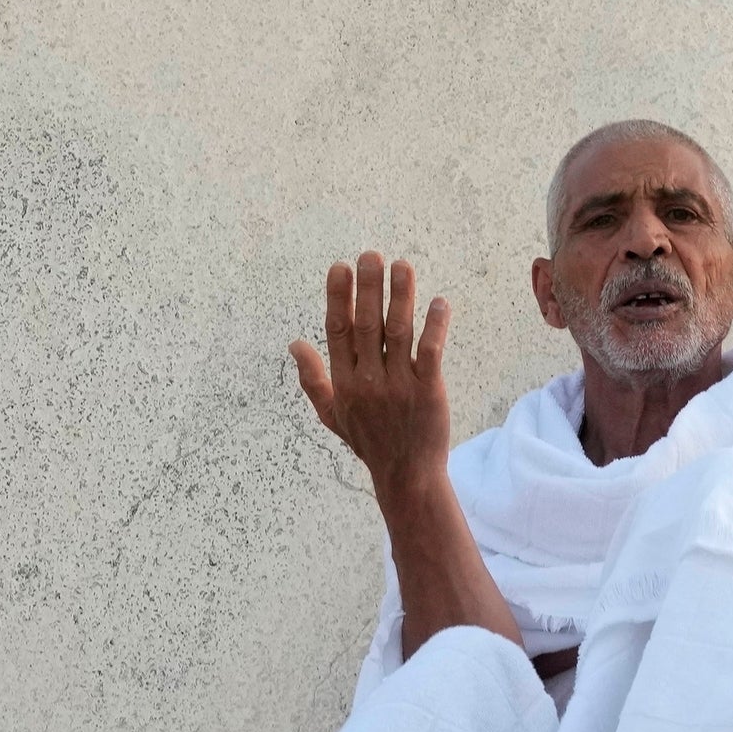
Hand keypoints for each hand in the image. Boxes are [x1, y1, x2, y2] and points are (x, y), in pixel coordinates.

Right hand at [291, 254, 452, 494]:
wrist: (406, 476)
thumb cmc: (369, 442)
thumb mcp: (331, 414)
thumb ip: (312, 379)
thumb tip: (294, 344)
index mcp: (344, 382)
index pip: (337, 332)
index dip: (339, 297)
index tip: (340, 267)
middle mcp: (368, 381)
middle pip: (366, 325)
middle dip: (368, 288)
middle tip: (371, 255)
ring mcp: (399, 386)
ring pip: (398, 333)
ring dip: (400, 297)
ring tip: (402, 265)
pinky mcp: (428, 392)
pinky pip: (430, 353)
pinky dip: (434, 327)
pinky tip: (438, 303)